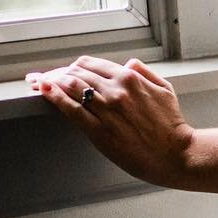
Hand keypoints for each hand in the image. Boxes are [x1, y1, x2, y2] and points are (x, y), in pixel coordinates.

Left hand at [26, 55, 196, 188]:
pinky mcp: (99, 130)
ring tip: (41, 83)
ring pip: (70, 86)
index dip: (75, 66)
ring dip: (52, 81)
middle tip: (48, 78)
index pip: (92, 64)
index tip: (66, 70)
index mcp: (130, 78)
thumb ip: (145, 72)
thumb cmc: (172, 125)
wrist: (175, 154)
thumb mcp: (165, 89)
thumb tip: (128, 63)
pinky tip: (44, 90)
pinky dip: (54, 96)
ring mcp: (106, 110)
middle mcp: (116, 90)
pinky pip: (71, 108)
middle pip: (77, 72)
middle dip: (59, 73)